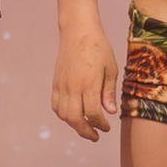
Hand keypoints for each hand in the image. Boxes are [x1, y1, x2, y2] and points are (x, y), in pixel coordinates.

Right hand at [51, 24, 119, 141]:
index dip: (100, 125)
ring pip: (63, 114)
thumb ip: (108, 91)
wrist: (78, 31)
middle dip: (86, 131)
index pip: (92, 113)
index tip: (107, 127)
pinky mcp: (56, 82)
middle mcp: (73, 86)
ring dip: (74, 125)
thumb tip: (110, 112)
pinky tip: (73, 115)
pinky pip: (56, 105)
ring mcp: (62, 85)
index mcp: (88, 83)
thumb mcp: (111, 68)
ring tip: (86, 127)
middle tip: (96, 136)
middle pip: (75, 119)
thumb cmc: (99, 47)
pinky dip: (64, 115)